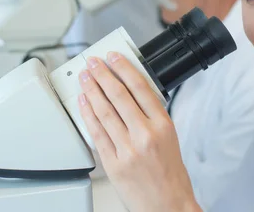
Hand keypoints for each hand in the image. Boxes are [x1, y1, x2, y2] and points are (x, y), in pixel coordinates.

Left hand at [78, 52, 201, 211]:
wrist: (167, 205)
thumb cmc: (170, 173)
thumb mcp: (170, 136)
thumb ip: (151, 114)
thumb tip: (130, 91)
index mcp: (163, 125)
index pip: (140, 87)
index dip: (124, 68)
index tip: (113, 57)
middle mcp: (146, 135)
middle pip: (119, 96)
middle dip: (102, 75)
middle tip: (92, 62)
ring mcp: (128, 149)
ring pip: (104, 111)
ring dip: (91, 90)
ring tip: (84, 78)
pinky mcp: (113, 163)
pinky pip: (97, 133)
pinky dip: (88, 115)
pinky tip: (83, 103)